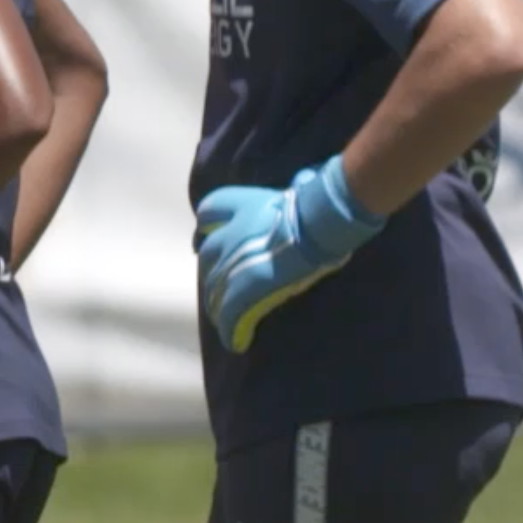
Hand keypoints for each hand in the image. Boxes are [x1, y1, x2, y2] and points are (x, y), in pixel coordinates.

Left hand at [195, 156, 383, 353]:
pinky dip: (231, 330)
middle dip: (212, 274)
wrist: (317, 223)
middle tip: (219, 290)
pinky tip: (236, 342)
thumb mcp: (297, 189)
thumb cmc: (317, 203)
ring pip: (213, 289)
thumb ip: (291, 190)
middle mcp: (228, 233)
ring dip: (218, 306)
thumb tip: (305, 181)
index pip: (209, 212)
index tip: (205, 240)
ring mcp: (233, 261)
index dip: (207, 229)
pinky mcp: (244, 287)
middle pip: (207, 257)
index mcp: (241, 205)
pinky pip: (231, 313)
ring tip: (224, 321)